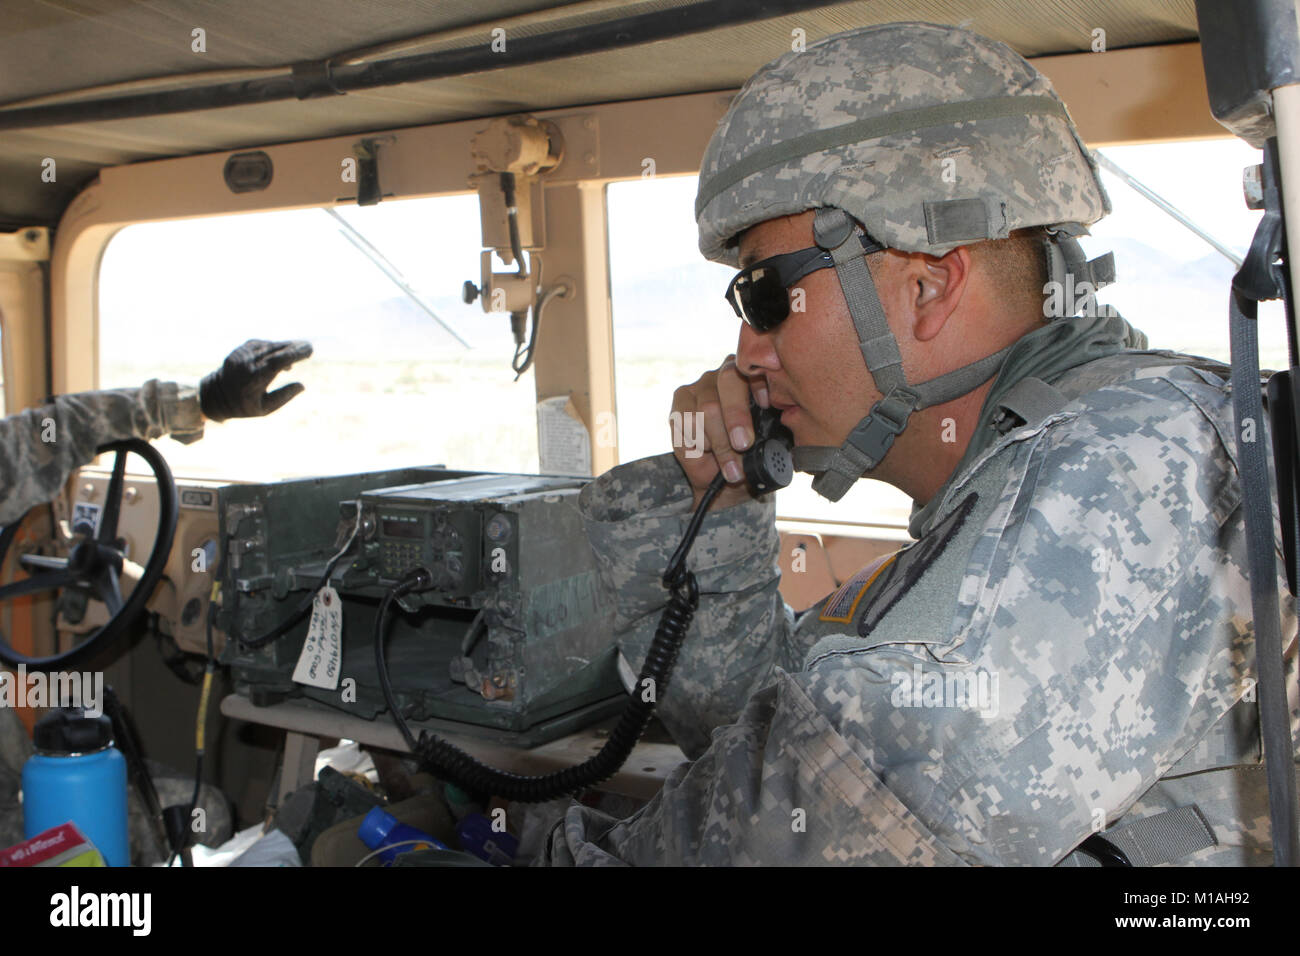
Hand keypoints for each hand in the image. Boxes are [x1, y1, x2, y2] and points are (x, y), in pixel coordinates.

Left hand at [199, 340, 312, 421]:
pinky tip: (282, 352)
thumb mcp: (265, 408)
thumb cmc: (243, 405)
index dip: (295, 354)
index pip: (278, 361)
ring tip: (301, 349)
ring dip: (286, 346)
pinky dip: (275, 347)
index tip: (309, 351)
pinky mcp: (242, 349)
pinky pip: (263, 344)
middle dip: (294, 347)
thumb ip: (284, 396)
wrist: (215, 396)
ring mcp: (244, 353)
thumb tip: (302, 386)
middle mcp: (248, 363)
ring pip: (270, 345)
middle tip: (309, 348)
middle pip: (276, 350)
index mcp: (254, 379)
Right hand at [671, 355, 767, 510]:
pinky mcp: (681, 397)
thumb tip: (774, 440)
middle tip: (742, 444)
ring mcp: (702, 384)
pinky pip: (686, 418)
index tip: (766, 404)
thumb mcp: (767, 447)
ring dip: (719, 443)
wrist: (719, 477)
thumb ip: (771, 434)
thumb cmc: (747, 458)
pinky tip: (707, 451)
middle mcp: (726, 373)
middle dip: (736, 416)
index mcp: (755, 378)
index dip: (759, 383)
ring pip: (708, 407)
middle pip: (729, 380)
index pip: (757, 369)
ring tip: (729, 466)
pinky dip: (698, 441)